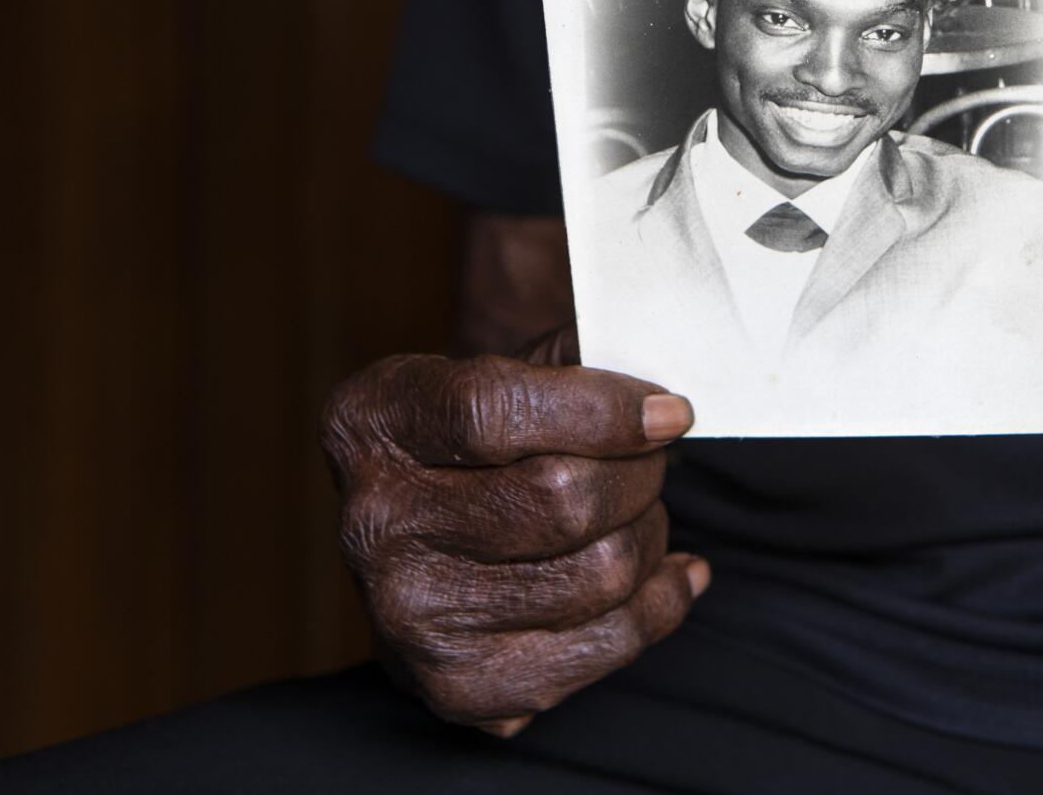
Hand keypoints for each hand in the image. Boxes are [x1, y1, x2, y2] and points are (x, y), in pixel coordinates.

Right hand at [320, 348, 704, 736]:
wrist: (434, 535)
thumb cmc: (495, 435)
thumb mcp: (514, 366)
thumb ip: (580, 359)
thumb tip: (663, 404)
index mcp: (374, 419)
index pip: (495, 410)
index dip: (604, 410)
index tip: (670, 413)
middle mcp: (372, 521)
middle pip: (563, 497)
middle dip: (641, 474)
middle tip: (651, 463)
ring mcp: (406, 614)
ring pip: (600, 571)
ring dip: (650, 535)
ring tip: (640, 515)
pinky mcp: (459, 684)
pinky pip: (608, 643)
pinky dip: (661, 602)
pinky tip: (668, 572)